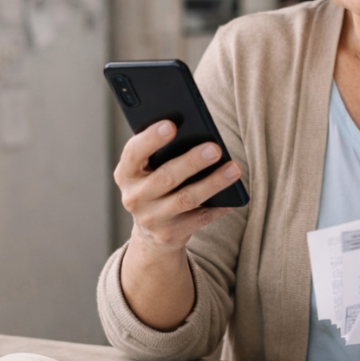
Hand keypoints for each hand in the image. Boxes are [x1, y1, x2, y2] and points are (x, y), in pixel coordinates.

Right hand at [115, 120, 240, 254]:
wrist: (151, 230)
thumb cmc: (155, 185)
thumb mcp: (147, 169)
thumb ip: (161, 152)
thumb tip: (197, 133)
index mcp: (126, 174)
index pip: (134, 153)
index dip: (151, 138)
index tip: (171, 125)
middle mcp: (134, 197)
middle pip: (166, 177)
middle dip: (192, 161)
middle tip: (215, 148)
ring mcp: (151, 219)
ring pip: (186, 199)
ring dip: (212, 183)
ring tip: (233, 169)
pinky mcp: (169, 235)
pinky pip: (199, 218)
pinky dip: (217, 207)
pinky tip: (232, 195)